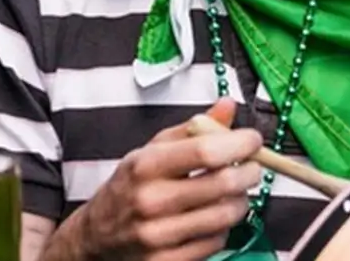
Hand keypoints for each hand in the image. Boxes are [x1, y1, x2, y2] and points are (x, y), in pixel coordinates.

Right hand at [75, 97, 262, 260]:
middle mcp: (151, 201)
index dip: (238, 143)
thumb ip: (193, 128)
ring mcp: (158, 237)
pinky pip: (215, 243)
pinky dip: (223, 228)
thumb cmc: (130, 185)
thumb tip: (229, 105)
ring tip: (235, 191)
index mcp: (146, 165)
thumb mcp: (153, 149)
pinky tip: (214, 217)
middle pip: (222, 184)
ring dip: (240, 201)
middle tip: (253, 166)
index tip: (253, 139)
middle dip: (249, 172)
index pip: (205, 151)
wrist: (96, 237)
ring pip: (224, 216)